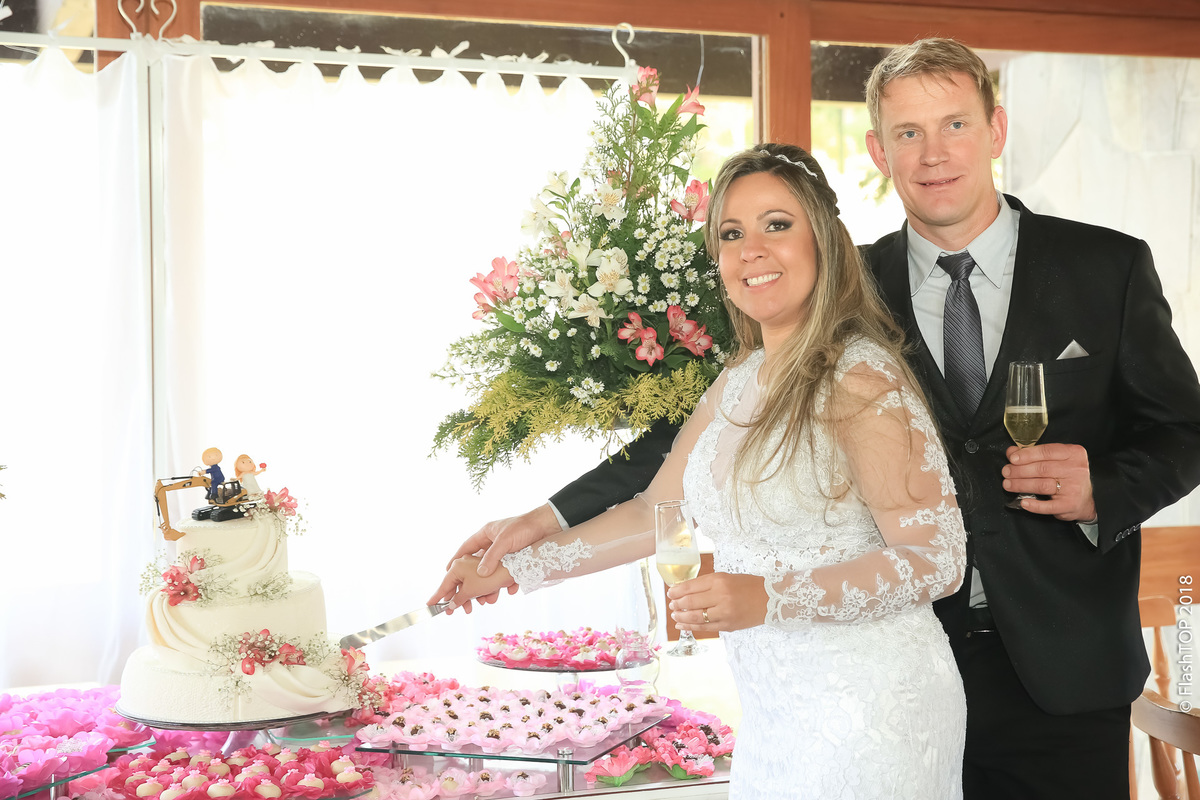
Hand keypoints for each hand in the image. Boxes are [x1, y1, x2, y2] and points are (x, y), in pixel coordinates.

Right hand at [428, 555, 513, 613]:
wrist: (529, 552)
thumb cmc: (501, 564)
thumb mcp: (477, 584)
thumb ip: (463, 594)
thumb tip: (453, 602)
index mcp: (462, 561)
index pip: (446, 579)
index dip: (439, 593)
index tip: (430, 605)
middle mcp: (471, 560)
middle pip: (461, 583)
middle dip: (463, 597)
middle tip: (460, 611)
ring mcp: (484, 563)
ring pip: (477, 584)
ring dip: (480, 595)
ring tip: (484, 602)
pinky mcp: (497, 567)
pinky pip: (489, 581)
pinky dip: (492, 589)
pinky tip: (497, 593)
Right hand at [439, 504, 560, 611]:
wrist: (548, 526)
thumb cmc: (524, 527)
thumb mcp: (505, 541)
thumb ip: (492, 557)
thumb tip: (480, 574)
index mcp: (485, 534)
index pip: (465, 549)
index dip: (455, 560)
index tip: (447, 572)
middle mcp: (492, 544)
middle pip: (477, 565)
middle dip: (473, 581)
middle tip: (469, 595)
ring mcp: (504, 552)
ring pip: (492, 573)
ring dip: (490, 586)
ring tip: (489, 598)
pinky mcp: (515, 559)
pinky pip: (507, 574)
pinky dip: (508, 583)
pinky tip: (511, 590)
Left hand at [666, 572, 766, 632]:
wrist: (770, 599)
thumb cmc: (747, 586)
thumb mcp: (726, 578)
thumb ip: (706, 584)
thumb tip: (684, 590)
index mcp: (719, 580)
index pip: (691, 586)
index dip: (677, 591)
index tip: (670, 594)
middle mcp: (721, 596)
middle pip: (690, 602)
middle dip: (677, 605)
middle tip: (672, 606)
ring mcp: (724, 612)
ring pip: (696, 617)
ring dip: (681, 617)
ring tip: (675, 616)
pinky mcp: (728, 625)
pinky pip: (705, 628)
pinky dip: (691, 627)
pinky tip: (682, 626)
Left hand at [1002, 442, 1096, 521]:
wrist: (1086, 500)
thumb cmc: (1067, 476)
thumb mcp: (1054, 461)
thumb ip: (1034, 455)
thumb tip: (1012, 451)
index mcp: (1073, 453)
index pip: (1047, 451)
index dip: (1027, 455)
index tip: (1012, 458)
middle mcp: (1076, 469)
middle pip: (1042, 468)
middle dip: (1019, 471)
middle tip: (1006, 472)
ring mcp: (1074, 487)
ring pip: (1042, 485)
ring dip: (1021, 485)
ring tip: (1008, 484)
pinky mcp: (1070, 504)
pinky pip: (1048, 506)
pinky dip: (1034, 505)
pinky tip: (1024, 502)